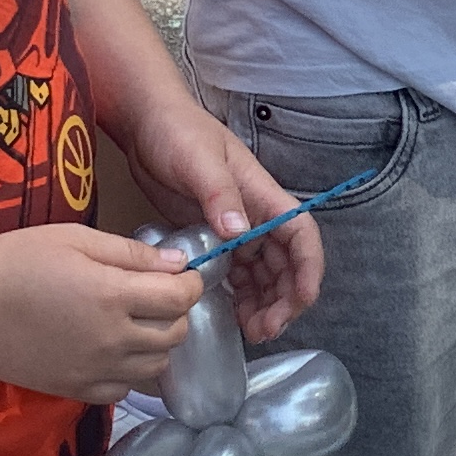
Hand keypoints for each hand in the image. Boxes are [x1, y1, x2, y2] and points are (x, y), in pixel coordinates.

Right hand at [0, 220, 205, 399]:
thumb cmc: (13, 261)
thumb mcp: (75, 239)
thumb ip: (131, 254)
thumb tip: (177, 265)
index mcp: (114, 296)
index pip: (181, 298)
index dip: (191, 284)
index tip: (182, 274)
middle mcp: (112, 340)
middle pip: (174, 335)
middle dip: (176, 313)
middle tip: (157, 296)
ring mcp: (94, 371)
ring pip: (155, 367)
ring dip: (157, 345)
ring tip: (136, 323)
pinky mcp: (74, 391)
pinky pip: (123, 391)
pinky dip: (129, 373)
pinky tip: (112, 351)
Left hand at [119, 100, 323, 342]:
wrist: (147, 123)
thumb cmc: (177, 131)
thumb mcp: (198, 161)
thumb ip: (220, 195)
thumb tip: (239, 232)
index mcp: (262, 196)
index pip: (301, 235)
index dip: (309, 269)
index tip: (301, 300)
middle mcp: (256, 215)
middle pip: (287, 264)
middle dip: (285, 300)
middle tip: (264, 330)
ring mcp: (235, 228)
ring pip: (264, 275)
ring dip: (264, 304)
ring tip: (249, 332)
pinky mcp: (213, 237)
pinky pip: (236, 274)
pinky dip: (239, 296)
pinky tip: (229, 314)